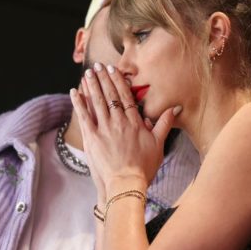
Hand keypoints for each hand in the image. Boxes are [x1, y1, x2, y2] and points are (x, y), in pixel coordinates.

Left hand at [70, 62, 178, 194]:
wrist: (126, 184)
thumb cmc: (143, 168)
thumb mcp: (159, 145)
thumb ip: (165, 124)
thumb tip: (176, 108)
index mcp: (135, 122)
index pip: (126, 96)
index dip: (118, 81)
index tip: (113, 69)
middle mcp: (119, 122)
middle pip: (110, 95)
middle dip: (103, 78)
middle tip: (97, 66)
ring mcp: (104, 129)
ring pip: (96, 101)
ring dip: (91, 85)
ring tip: (87, 73)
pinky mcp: (92, 137)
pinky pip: (84, 115)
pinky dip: (78, 102)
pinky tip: (74, 91)